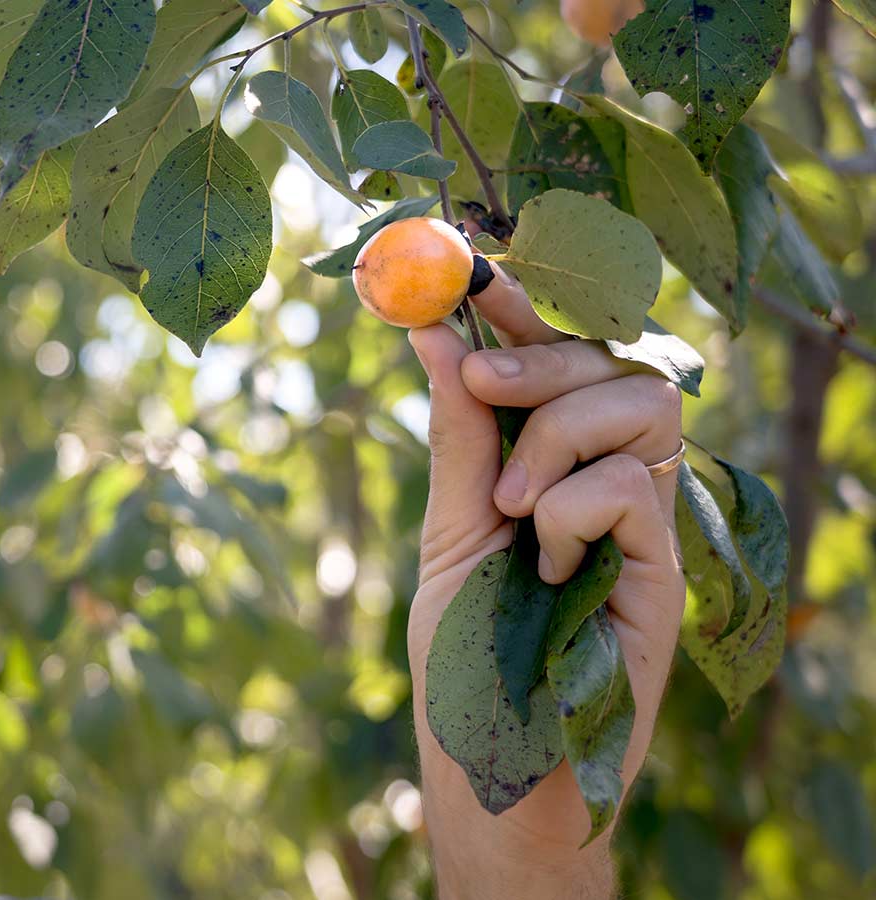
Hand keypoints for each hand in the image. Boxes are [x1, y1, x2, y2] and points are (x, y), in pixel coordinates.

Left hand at [404, 263, 686, 896]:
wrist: (488, 748)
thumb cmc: (462, 646)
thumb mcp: (446, 527)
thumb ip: (455, 438)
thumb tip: (430, 335)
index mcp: (552, 461)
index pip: (558, 358)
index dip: (523, 307)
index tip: (468, 268)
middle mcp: (606, 477)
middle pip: (614, 360)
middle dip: (540, 353)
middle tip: (477, 380)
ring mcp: (642, 520)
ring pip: (643, 402)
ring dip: (558, 432)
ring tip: (510, 505)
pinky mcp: (666, 567)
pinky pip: (636, 483)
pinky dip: (574, 507)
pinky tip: (545, 562)